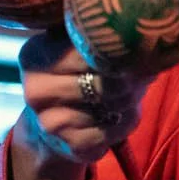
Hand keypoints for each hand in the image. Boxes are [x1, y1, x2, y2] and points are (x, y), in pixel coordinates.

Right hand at [10, 33, 144, 179]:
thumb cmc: (81, 74)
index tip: (130, 53)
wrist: (61, 120)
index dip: (119, 52)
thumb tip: (143, 34)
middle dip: (128, 80)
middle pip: (106, 81)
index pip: (91, 49)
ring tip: (124, 97)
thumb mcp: (85, 47)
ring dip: (129, 102)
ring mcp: (49, 122)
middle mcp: (36, 90)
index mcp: (35, 55)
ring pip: (113, 107)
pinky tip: (116, 118)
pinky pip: (113, 132)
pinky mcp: (69, 145)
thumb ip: (104, 36)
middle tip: (133, 79)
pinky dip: (124, 124)